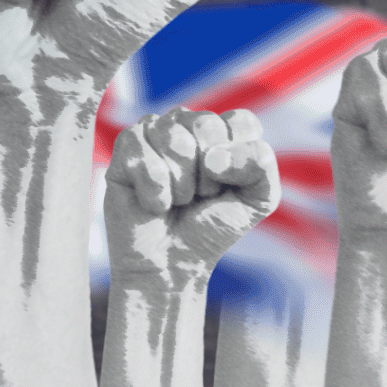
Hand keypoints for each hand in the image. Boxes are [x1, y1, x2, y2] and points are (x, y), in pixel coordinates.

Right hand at [105, 107, 279, 290]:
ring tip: (176, 199)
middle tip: (198, 195)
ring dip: (180, 185)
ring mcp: (153, 130)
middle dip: (208, 175)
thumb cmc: (211, 228)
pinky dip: (155, 192)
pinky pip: (144, 157)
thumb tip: (216, 156)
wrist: (169, 264)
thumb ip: (261, 165)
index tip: (228, 185)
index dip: (238, 159)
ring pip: (175, 140)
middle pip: (206, 125)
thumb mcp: (257, 199)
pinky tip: (153, 202)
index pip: (240, 122)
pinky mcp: (126, 146)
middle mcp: (187, 123)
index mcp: (221, 130)